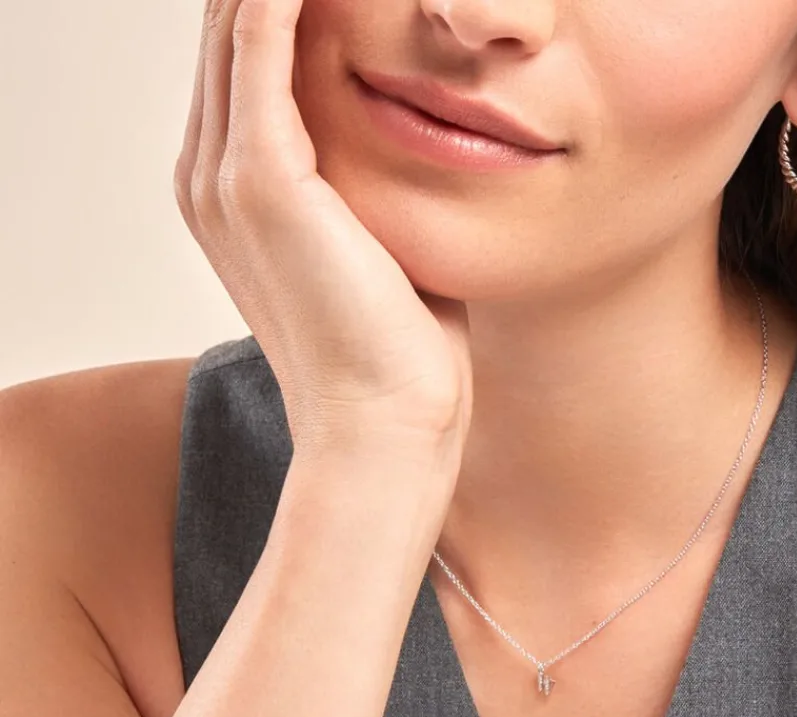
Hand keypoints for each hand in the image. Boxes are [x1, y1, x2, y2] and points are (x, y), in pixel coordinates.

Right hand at [173, 0, 473, 451]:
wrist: (385, 422)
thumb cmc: (395, 349)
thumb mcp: (377, 246)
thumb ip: (368, 185)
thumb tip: (414, 142)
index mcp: (233, 198)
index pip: (244, 68)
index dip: (283, 5)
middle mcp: (210, 180)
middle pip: (228, 35)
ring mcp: (224, 178)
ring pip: (236, 27)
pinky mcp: (262, 180)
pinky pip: (261, 45)